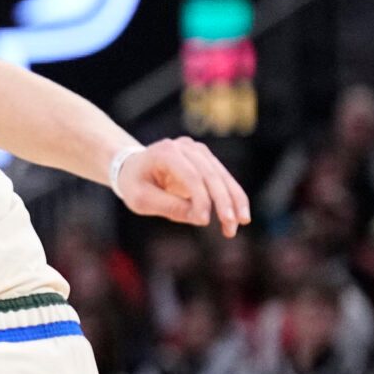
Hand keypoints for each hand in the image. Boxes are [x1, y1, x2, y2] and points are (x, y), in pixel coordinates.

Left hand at [113, 138, 250, 236]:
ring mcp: (198, 151)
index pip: (190, 175)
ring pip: (222, 176)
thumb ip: (170, 207)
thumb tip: (202, 218)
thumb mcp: (142, 199)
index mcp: (166, 152)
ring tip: (241, 222)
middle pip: (210, 174)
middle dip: (223, 201)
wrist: (132, 166)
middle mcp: (185, 147)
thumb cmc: (134, 184)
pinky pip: (223, 179)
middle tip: (231, 225)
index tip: (204, 221)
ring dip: (234, 200)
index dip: (200, 199)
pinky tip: (239, 214)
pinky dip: (232, 197)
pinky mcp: (206, 159)